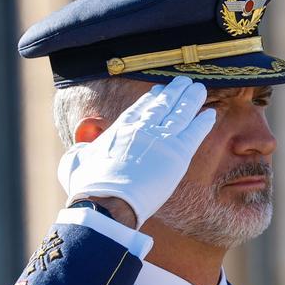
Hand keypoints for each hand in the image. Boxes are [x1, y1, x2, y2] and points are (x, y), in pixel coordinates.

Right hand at [57, 76, 215, 227]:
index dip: (152, 98)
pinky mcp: (177, 154)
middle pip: (162, 104)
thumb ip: (79, 151)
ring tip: (198, 89)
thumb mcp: (74, 163)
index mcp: (120, 129)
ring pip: (180, 113)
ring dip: (191, 99)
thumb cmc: (89, 188)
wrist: (108, 202)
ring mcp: (161, 139)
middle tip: (183, 83)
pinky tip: (210, 114)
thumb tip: (80, 148)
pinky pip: (194, 133)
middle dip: (174, 92)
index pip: (140, 108)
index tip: (159, 90)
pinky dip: (203, 122)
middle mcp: (142, 128)